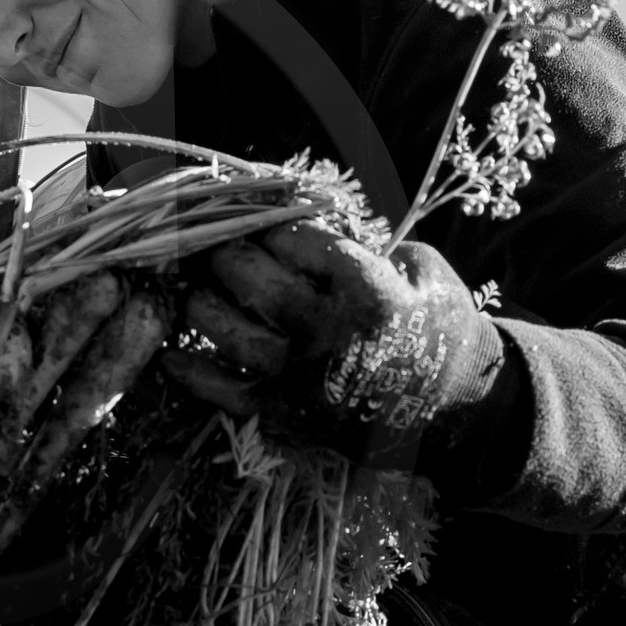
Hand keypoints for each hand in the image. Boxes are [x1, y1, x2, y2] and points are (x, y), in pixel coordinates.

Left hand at [160, 220, 505, 470]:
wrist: (455, 407)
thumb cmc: (434, 324)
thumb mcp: (418, 266)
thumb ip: (363, 239)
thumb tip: (296, 210)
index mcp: (368, 289)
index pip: (293, 240)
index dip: (263, 222)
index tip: (251, 217)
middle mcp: (332, 333)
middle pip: (252, 281)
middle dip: (224, 256)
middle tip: (216, 249)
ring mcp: (304, 376)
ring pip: (227, 332)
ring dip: (200, 305)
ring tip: (196, 290)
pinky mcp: (288, 415)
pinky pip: (222, 392)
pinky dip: (189, 372)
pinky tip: (170, 354)